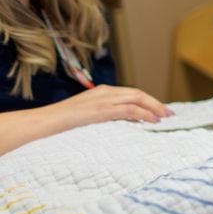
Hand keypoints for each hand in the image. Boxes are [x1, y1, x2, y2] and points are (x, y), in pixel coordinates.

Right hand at [52, 85, 172, 129]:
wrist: (43, 122)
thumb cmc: (61, 122)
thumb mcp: (87, 116)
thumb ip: (104, 115)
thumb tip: (125, 122)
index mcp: (101, 91)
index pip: (131, 93)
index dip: (148, 100)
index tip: (160, 110)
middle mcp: (104, 91)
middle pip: (138, 94)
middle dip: (156, 103)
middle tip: (169, 113)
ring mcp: (102, 99)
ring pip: (136, 99)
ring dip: (154, 107)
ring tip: (165, 117)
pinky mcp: (101, 110)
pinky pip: (128, 110)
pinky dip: (144, 114)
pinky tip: (153, 120)